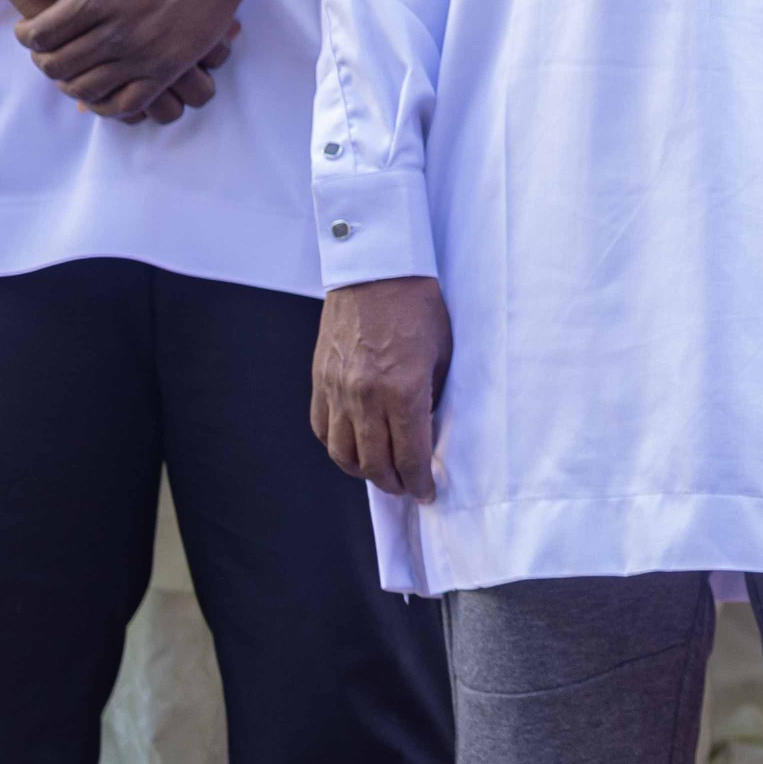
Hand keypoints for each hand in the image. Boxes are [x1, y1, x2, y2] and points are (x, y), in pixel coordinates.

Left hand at [10, 0, 278, 120]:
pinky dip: (105, 105)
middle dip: (43, 60)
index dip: (25, 37)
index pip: (41, 35)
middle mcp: (118, 30)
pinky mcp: (170, 68)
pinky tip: (99, 91)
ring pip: (87, 88)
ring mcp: (145, 54)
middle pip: (58, 65)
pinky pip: (128, 104)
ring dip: (69, 83)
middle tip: (47, 51)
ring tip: (71, 69)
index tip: (28, 31)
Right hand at [310, 277, 449, 499]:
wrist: (376, 270)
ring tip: (380, 474)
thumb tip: (426, 429)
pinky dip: (337, 447)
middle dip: (393, 483)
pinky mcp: (320, 380)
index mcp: (404, 390)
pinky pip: (323, 428)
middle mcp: (366, 396)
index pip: (409, 455)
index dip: (419, 481)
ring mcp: (337, 389)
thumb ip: (432, 396)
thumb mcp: (442, 353)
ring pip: (343, 452)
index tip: (427, 492)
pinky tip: (353, 450)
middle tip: (407, 488)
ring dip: (363, 471)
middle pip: (374, 462)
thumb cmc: (419, 306)